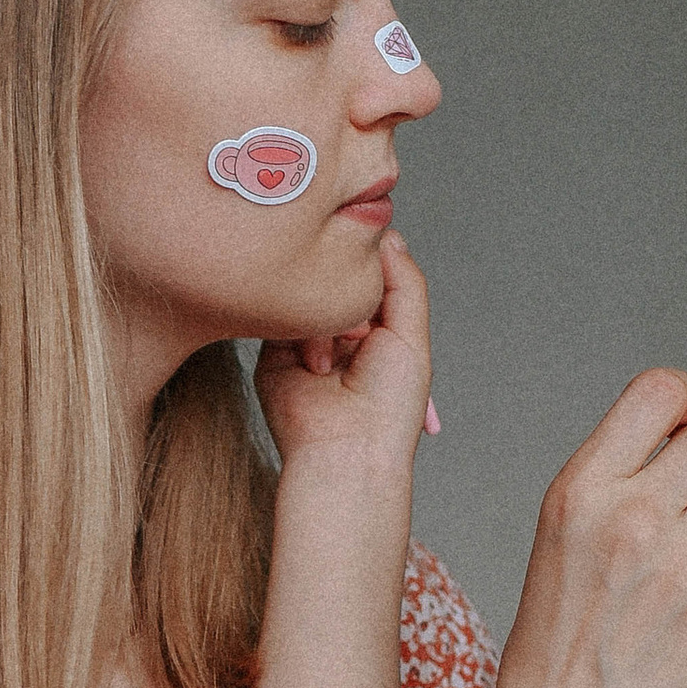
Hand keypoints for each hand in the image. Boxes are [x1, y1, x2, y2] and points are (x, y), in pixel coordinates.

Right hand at [255, 231, 431, 475]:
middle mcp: (342, 335)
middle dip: (349, 295)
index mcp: (380, 332)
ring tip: (339, 357)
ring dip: (329, 318)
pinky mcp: (274, 354)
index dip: (374, 266)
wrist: (346, 452)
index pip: (373, 277)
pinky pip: (282, 317)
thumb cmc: (388, 406)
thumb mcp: (412, 335)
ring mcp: (307, 342)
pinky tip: (317, 364)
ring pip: (310, 296)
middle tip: (362, 327)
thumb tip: (387, 234)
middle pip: (338, 280)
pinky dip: (303, 332)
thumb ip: (404, 280)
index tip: (373, 265)